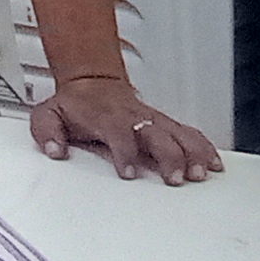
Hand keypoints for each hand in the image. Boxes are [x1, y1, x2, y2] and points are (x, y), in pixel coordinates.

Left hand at [30, 75, 223, 184]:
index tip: (128, 173)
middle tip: (174, 178)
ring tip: (201, 173)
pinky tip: (213, 162)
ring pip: (178, 133)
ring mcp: (151, 119)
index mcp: (106, 117)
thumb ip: (46, 133)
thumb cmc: (74, 105)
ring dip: (192, 153)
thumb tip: (53, 150)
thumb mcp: (48, 115)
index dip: (124, 153)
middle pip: (156, 135)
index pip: (118, 133)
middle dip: (168, 157)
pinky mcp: (164, 122)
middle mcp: (133, 117)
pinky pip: (189, 132)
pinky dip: (203, 146)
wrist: (91, 82)